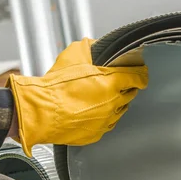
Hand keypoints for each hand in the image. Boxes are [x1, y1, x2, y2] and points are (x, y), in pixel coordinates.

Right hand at [7, 38, 147, 156]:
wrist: (40, 113)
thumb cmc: (55, 88)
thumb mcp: (72, 55)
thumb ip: (89, 47)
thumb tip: (94, 45)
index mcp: (112, 82)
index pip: (139, 78)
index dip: (140, 73)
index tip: (140, 73)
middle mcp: (112, 103)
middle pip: (130, 95)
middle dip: (125, 88)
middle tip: (115, 84)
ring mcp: (105, 121)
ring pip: (119, 111)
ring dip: (114, 104)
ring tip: (100, 98)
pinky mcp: (95, 134)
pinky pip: (106, 125)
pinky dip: (102, 118)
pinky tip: (92, 112)